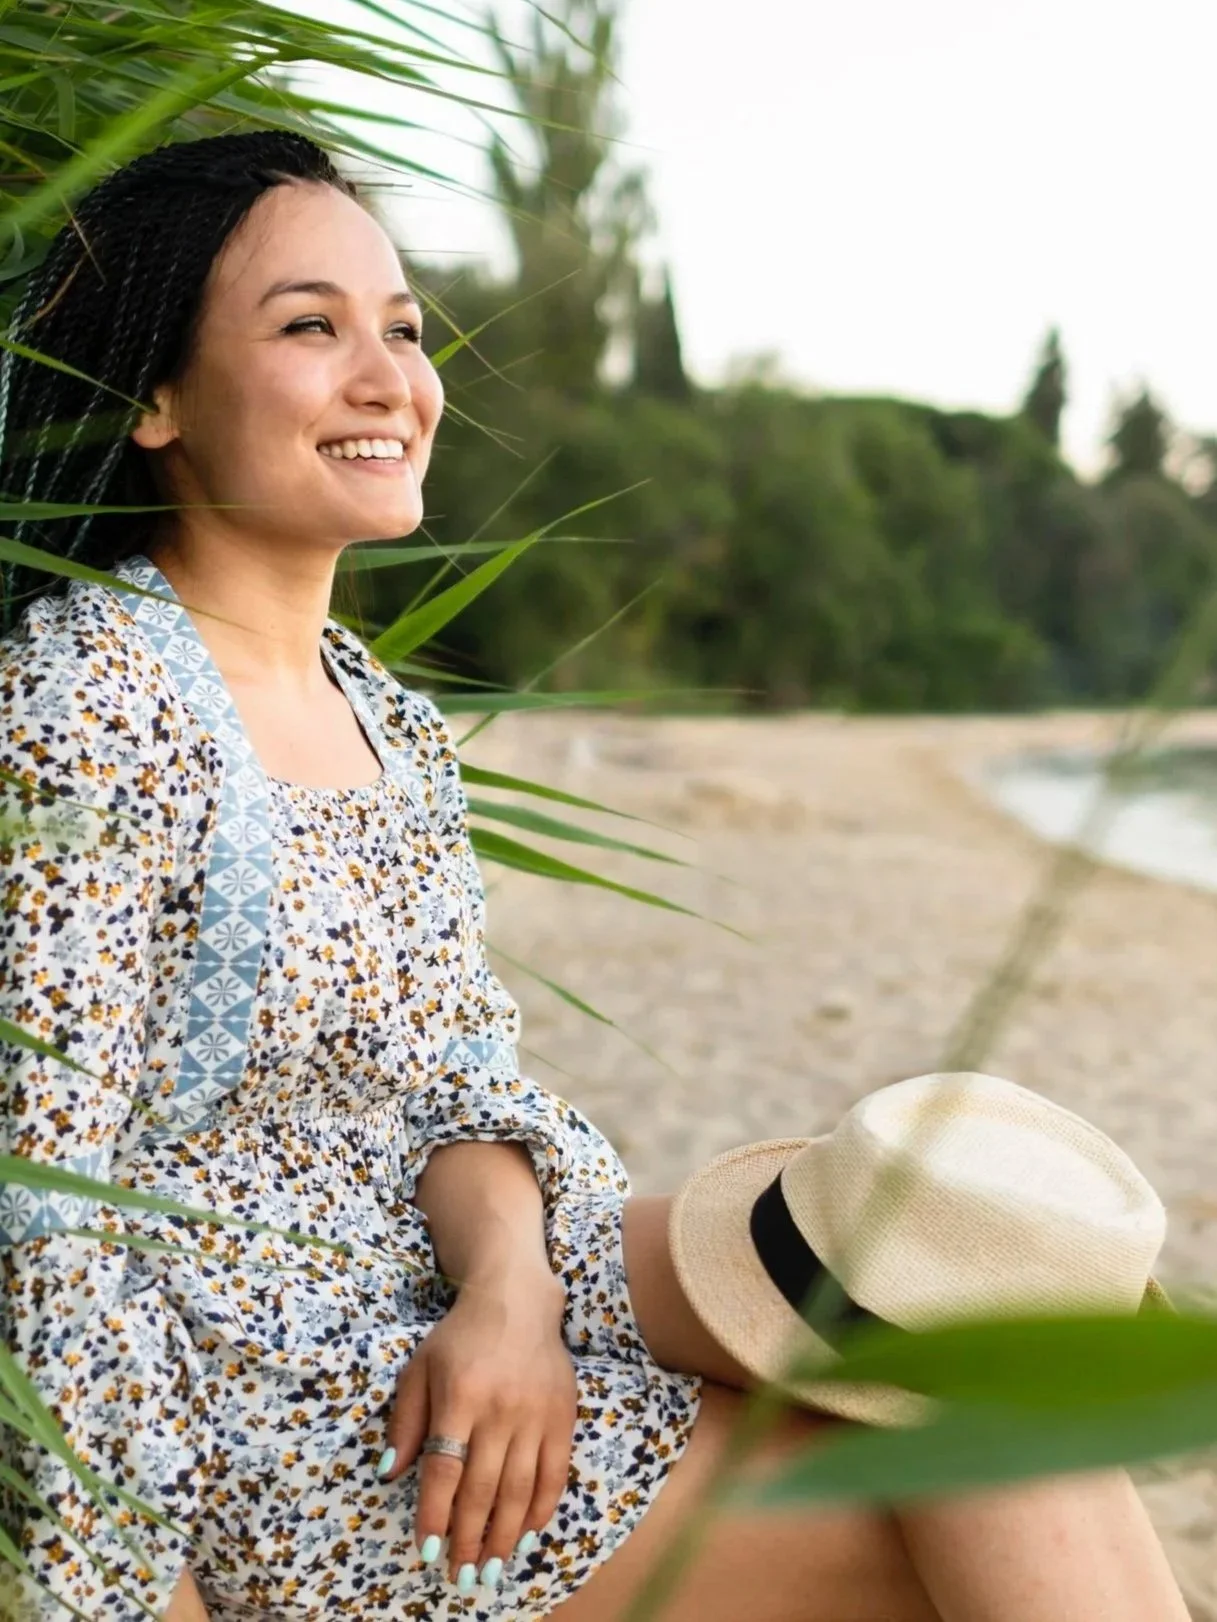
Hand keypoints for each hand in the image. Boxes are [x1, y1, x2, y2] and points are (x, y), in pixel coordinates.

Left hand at [380, 1266, 575, 1590]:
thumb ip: (405, 1422)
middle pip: (484, 1488)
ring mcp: (536, 1413)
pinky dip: (543, 1507)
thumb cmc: (459, 1338)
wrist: (516, 1301)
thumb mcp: (419, 1369)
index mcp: (459, 1396)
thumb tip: (390, 1474)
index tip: (428, 1551)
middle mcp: (500, 1408)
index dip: (435, 1515)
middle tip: (461, 1576)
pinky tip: (528, 1532)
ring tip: (491, 1568)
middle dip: (469, 1538)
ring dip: (505, 1534)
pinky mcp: (563, 1415)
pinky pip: (556, 1472)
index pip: (445, 1469)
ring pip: (521, 1488)